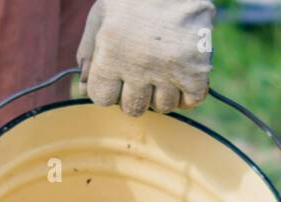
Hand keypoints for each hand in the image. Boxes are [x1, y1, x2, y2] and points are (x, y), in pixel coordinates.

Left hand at [77, 0, 215, 116]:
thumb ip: (88, 52)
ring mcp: (169, 68)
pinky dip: (188, 93)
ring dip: (161, 93)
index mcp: (111, 53)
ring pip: (164, 106)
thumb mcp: (101, 15)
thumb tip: (84, 87)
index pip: (102, 98)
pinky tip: (182, 77)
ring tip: (162, 71)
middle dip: (134, 94)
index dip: (108, 89)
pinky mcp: (196, 67)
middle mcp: (138, 66)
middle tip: (141, 73)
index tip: (116, 77)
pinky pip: (192, 99)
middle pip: (133, 107)